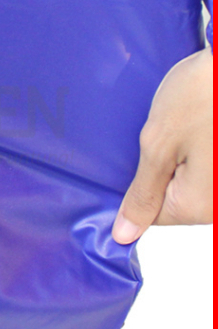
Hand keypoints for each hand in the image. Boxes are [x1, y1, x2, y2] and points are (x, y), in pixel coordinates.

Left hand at [112, 47, 212, 242]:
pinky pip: (204, 165)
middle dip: (161, 168)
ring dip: (179, 155)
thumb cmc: (203, 94)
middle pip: (174, 198)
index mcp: (201, 206)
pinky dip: (195, 146)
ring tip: (182, 124)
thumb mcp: (159, 143)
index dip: (134, 187)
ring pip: (189, 179)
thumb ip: (142, 192)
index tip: (135, 155)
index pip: (152, 215)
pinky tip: (194, 122)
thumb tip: (124, 234)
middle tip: (162, 132)